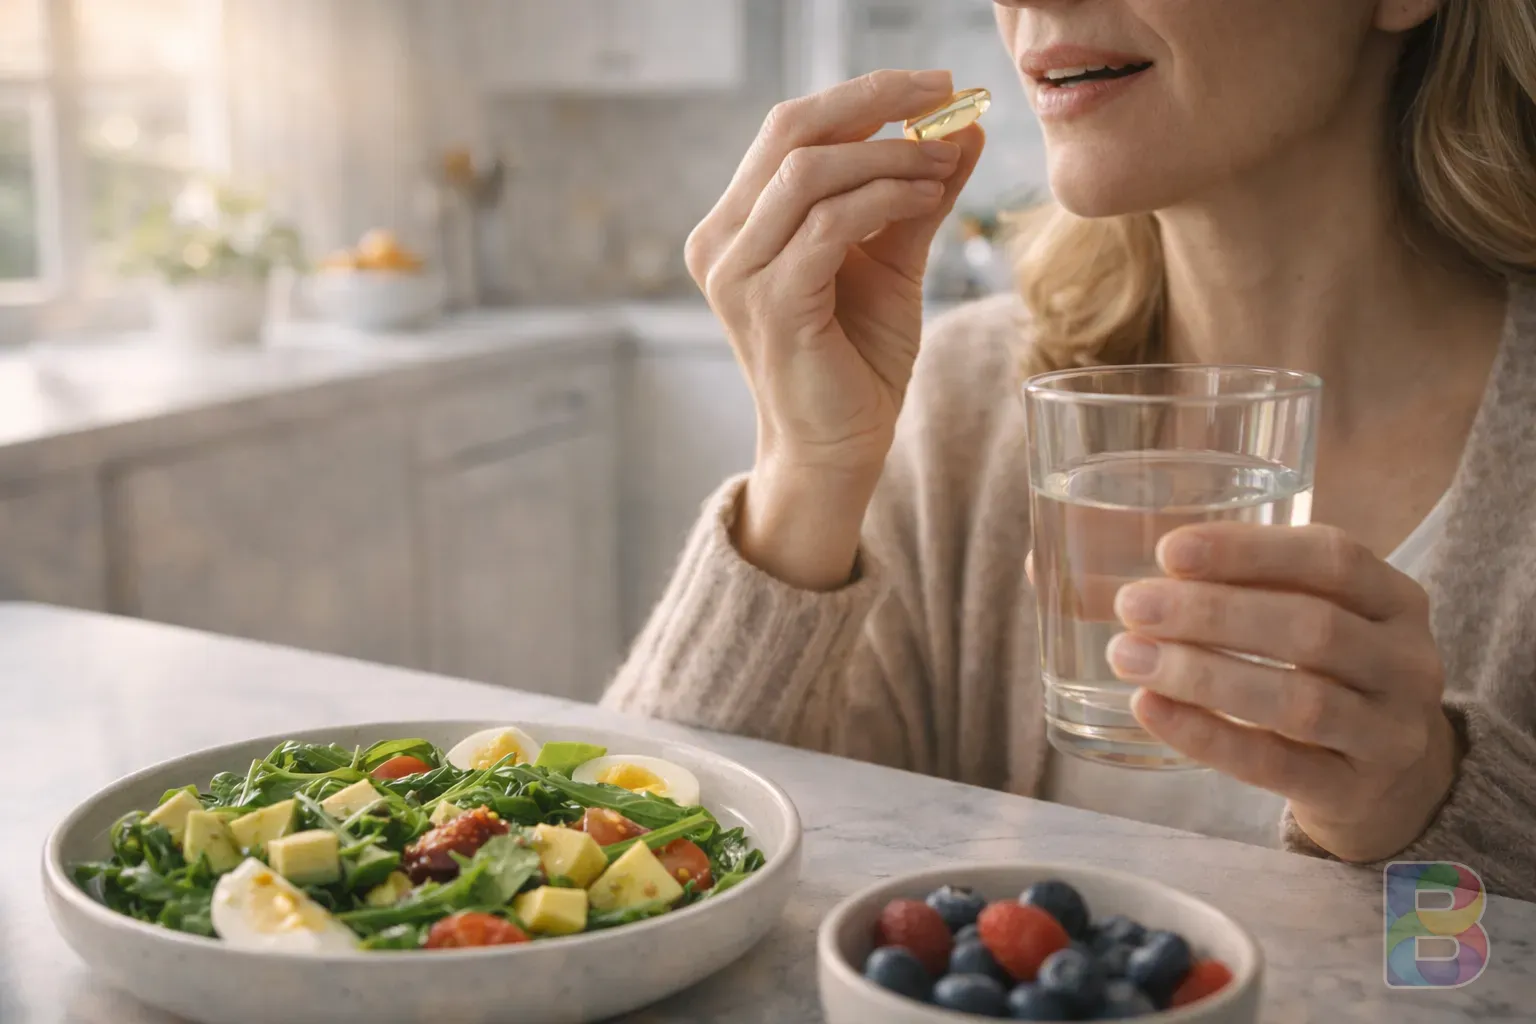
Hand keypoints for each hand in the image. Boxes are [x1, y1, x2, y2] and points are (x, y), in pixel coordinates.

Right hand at [684, 70, 984, 587]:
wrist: (837, 447)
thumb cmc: (856, 358)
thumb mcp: (892, 260)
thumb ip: (917, 194)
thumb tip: (964, 127)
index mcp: (739, 222)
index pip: (789, 127)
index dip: (862, 94)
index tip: (932, 85)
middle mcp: (722, 241)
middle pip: (789, 130)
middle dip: (873, 101)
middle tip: (943, 95)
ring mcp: (738, 274)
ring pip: (808, 173)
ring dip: (888, 155)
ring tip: (943, 162)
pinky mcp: (771, 305)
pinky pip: (827, 226)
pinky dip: (883, 199)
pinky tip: (926, 197)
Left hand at [1105, 523, 1459, 862]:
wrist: (1397, 783)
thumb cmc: (1338, 677)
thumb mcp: (1327, 619)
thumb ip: (1259, 590)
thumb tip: (1158, 575)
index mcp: (1396, 600)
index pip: (1332, 559)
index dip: (1249, 552)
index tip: (1169, 551)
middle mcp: (1406, 663)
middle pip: (1312, 628)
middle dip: (1212, 613)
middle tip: (1132, 606)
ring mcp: (1389, 734)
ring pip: (1297, 701)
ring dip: (1202, 675)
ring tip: (1128, 656)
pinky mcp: (1355, 792)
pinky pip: (1274, 764)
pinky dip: (1206, 735)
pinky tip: (1150, 708)